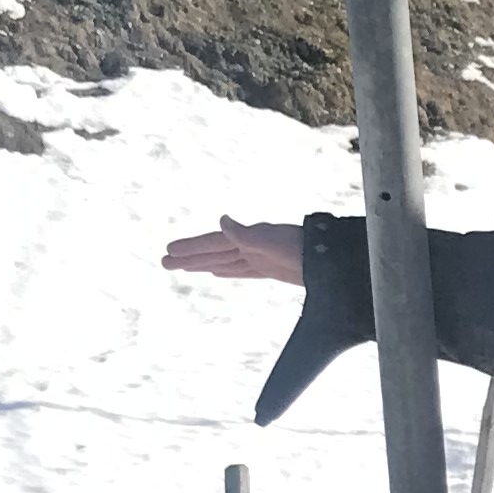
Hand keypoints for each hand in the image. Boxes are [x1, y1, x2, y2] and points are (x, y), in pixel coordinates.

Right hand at [163, 217, 304, 283]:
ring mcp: (259, 257)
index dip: (191, 247)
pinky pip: (241, 270)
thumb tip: (222, 220)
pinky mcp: (269, 268)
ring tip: (183, 267)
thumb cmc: (302, 248)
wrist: (329, 259)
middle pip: (213, 253)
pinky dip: (226, 270)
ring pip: (224, 261)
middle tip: (164, 262)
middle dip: (189, 258)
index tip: (169, 251)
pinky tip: (216, 272)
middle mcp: (250, 245)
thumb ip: (246, 234)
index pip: (213, 243)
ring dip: (203, 263)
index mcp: (248, 238)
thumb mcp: (271, 241)